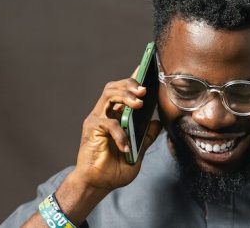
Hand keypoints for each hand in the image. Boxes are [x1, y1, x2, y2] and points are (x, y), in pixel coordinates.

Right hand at [72, 67, 161, 191]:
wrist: (97, 184)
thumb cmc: (114, 169)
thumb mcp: (137, 153)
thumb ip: (145, 137)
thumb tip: (157, 123)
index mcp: (116, 116)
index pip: (125, 92)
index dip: (134, 78)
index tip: (146, 66)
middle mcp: (105, 113)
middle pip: (114, 87)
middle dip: (131, 83)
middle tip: (145, 89)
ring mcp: (97, 119)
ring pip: (109, 95)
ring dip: (125, 95)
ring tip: (139, 102)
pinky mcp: (91, 129)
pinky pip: (109, 123)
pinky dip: (120, 134)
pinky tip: (126, 146)